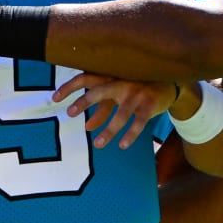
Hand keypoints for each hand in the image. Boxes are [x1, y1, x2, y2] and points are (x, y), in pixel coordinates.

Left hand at [53, 72, 177, 148]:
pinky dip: (131, 134)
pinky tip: (123, 145)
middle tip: (70, 114)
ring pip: (120, 114)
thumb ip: (103, 107)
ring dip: (109, 130)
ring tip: (98, 144)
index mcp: (111, 77)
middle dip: (84, 102)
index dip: (68, 87)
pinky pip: (139, 122)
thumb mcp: (119, 93)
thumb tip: (87, 127)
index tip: (53, 98)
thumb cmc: (137, 89)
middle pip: (99, 91)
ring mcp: (137, 94)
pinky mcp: (150, 104)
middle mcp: (122, 83)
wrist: (169, 83)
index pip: (85, 78)